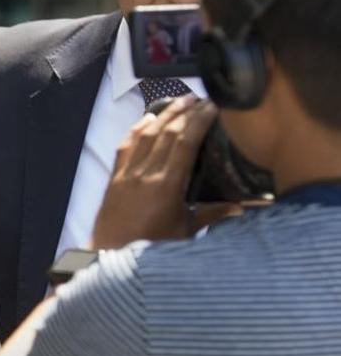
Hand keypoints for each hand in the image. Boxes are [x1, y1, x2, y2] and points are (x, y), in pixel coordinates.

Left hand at [91, 95, 220, 249]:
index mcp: (166, 186)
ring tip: (180, 101)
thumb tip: (246, 206)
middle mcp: (144, 174)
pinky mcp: (113, 178)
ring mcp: (126, 174)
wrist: (110, 257)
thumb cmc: (152, 248)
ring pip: (145, 135)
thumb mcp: (186, 232)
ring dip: (163, 115)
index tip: (212, 106)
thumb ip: (214, 214)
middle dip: (184, 112)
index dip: (198, 121)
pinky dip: (136, 129)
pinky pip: (125, 146)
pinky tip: (146, 119)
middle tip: (201, 98)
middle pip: (166, 133)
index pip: (184, 143)